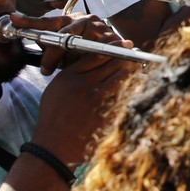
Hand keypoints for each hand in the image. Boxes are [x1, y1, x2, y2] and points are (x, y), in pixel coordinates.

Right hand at [20, 12, 137, 161]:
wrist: (53, 146)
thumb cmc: (52, 119)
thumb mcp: (56, 90)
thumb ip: (72, 75)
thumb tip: (93, 64)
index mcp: (69, 76)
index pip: (95, 55)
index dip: (112, 47)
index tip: (122, 43)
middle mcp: (83, 84)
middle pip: (111, 63)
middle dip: (125, 57)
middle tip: (135, 54)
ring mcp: (96, 99)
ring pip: (120, 77)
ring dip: (129, 72)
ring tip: (136, 68)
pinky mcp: (106, 113)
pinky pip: (123, 96)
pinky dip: (130, 89)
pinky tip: (135, 86)